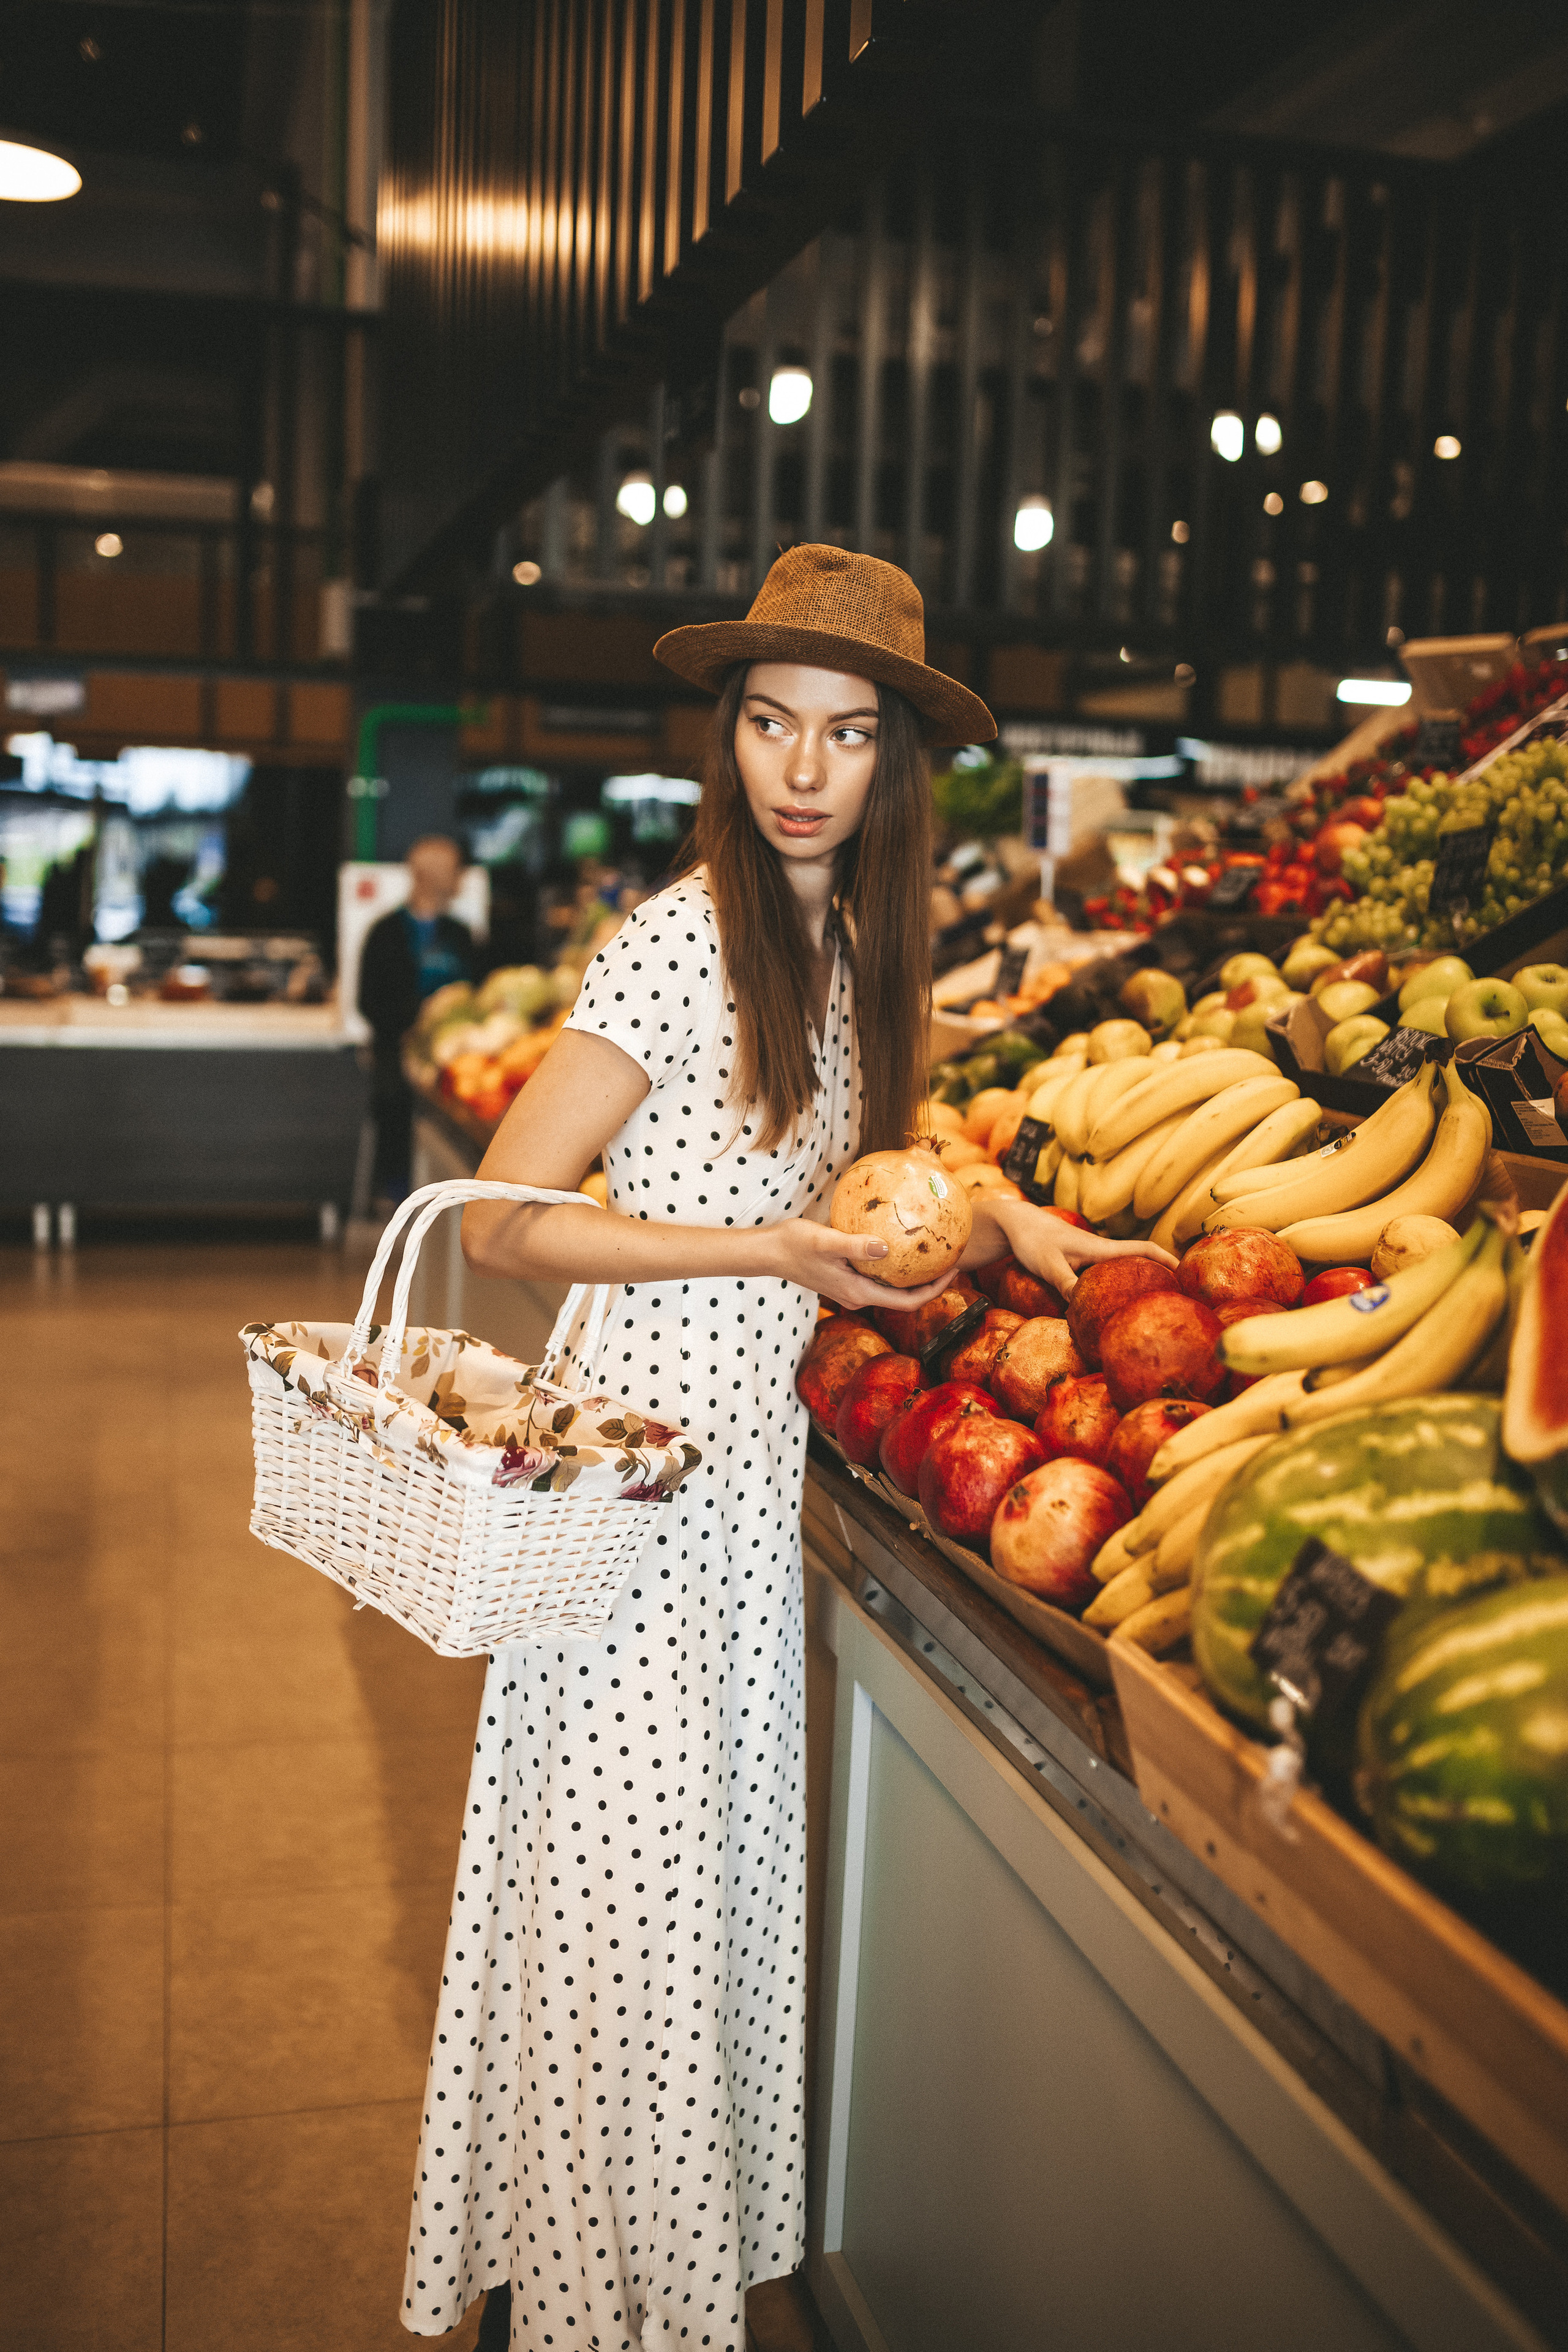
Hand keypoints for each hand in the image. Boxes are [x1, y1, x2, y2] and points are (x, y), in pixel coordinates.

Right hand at [769, 1218, 960, 1311]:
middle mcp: (858, 1297)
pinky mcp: (846, 1280)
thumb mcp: (826, 1241)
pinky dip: (896, 1267)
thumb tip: (885, 1248)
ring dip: (914, 1275)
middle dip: (931, 1283)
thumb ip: (855, 1245)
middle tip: (951, 1258)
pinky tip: (901, 1246)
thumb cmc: (794, 1245)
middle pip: (905, 1298)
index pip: (908, 1302)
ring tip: (933, 1252)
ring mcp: (852, 1290)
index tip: (953, 1269)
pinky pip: (879, 1278)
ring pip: (892, 1288)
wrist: (769, 1252)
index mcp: (859, 1293)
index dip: (935, 1290)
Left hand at [993, 1200, 1177, 1298]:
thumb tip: (1081, 1309)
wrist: (1016, 1224)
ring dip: (1141, 1279)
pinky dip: (1118, 1284)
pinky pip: (1107, 1274)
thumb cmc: (1033, 1241)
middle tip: (1180, 1296)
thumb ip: (1065, 1284)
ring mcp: (1092, 1256)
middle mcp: (1101, 1251)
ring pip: (1124, 1268)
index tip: (1188, 1273)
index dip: (1167, 1259)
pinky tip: (1117, 1301)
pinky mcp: (1081, 1262)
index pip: (1143, 1249)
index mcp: (1101, 1249)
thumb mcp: (1048, 1264)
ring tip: (1155, 1302)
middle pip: (1140, 1260)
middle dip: (1162, 1274)